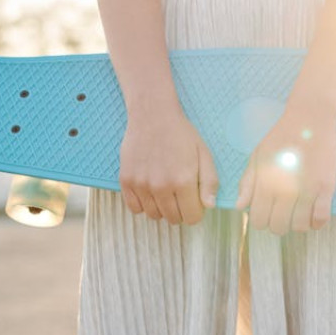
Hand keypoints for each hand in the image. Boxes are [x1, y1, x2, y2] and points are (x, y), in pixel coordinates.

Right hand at [118, 104, 219, 224]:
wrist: (153, 115)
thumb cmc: (181, 134)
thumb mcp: (204, 154)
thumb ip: (210, 182)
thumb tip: (209, 206)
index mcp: (183, 181)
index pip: (192, 217)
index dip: (196, 211)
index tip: (195, 201)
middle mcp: (161, 186)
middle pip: (173, 219)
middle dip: (181, 211)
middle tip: (181, 194)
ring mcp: (141, 185)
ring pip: (154, 216)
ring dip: (162, 209)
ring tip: (166, 191)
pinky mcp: (126, 181)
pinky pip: (134, 208)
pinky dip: (144, 205)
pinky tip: (151, 192)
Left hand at [234, 102, 335, 234]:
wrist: (309, 120)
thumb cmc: (281, 137)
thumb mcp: (257, 156)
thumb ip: (248, 183)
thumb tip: (240, 207)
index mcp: (266, 184)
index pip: (259, 221)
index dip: (261, 222)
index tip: (267, 214)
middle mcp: (285, 191)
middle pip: (279, 227)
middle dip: (279, 225)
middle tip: (283, 214)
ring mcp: (307, 191)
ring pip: (300, 226)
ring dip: (298, 225)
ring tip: (299, 214)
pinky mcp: (326, 187)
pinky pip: (321, 218)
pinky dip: (316, 223)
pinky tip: (314, 215)